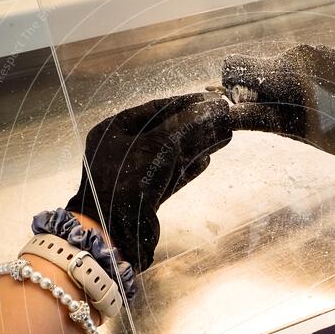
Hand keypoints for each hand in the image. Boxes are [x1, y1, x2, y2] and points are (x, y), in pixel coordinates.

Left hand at [66, 93, 230, 271]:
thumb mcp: (157, 146)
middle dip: (193, 127)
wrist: (113, 231)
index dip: (183, 104)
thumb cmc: (126, 182)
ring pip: (169, 154)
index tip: (207, 101)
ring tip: (221, 138)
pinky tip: (205, 161)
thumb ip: (184, 127)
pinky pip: (168, 175)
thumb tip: (209, 109)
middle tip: (220, 120)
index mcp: (113, 130)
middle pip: (164, 132)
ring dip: (195, 147)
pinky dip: (186, 168)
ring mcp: (132, 173)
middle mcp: (120, 150)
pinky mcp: (143, 195)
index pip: (153, 109)